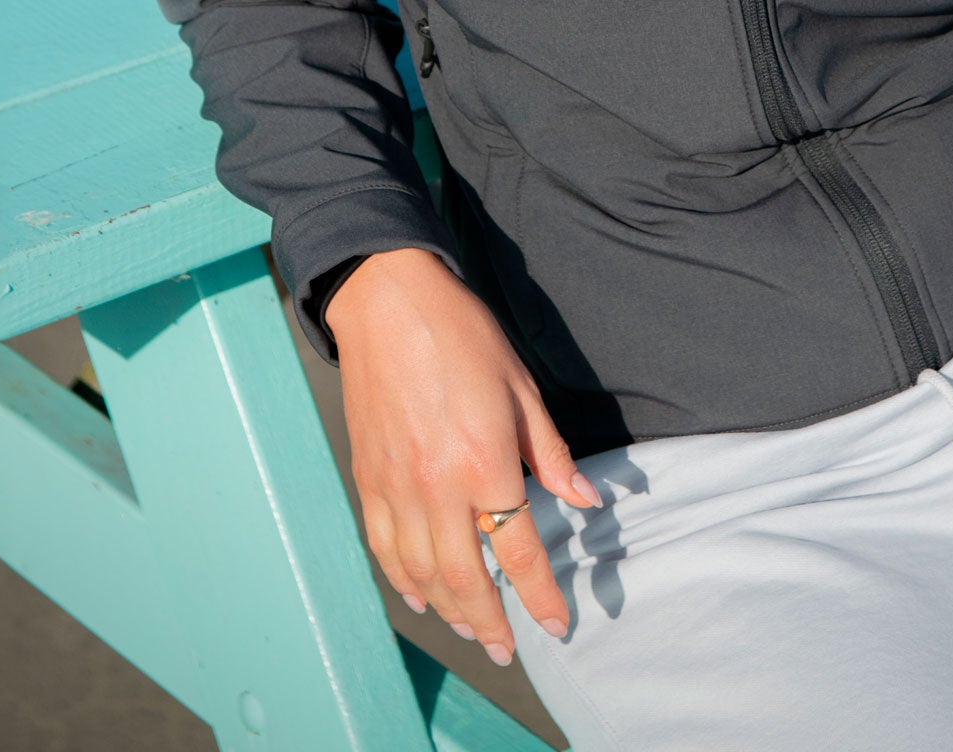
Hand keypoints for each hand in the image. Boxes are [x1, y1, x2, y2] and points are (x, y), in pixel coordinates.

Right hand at [325, 246, 601, 664]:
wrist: (388, 303)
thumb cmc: (463, 336)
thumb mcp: (521, 387)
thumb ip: (550, 453)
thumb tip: (586, 499)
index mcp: (484, 462)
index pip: (519, 550)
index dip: (540, 594)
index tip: (557, 624)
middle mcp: (436, 487)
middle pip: (465, 577)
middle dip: (490, 622)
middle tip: (506, 648)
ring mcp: (395, 487)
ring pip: (421, 574)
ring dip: (448, 610)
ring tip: (471, 628)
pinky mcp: (367, 480)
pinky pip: (384, 548)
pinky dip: (402, 581)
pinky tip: (419, 595)